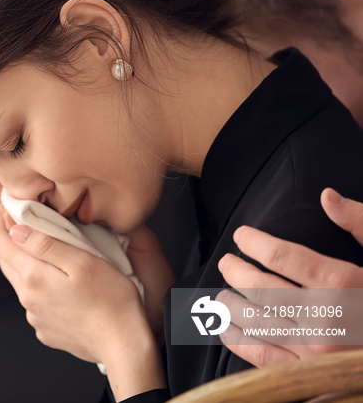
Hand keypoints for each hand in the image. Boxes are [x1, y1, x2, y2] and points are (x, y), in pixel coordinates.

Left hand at [0, 174, 165, 398]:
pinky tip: (58, 278)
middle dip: (8, 236)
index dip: (0, 219)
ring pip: (19, 279)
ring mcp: (35, 316)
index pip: (0, 241)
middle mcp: (28, 298)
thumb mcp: (82, 261)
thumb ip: (46, 244)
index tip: (6, 205)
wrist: (124, 345)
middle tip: (20, 218)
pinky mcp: (45, 327)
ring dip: (24, 259)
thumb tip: (17, 230)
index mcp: (33, 277)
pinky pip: (34, 299)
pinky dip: (38, 282)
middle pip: (5, 260)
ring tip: (43, 245)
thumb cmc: (112, 301)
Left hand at [217, 188, 362, 366]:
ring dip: (232, 305)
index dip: (256, 242)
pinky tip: (225, 328)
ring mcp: (315, 348)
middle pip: (262, 288)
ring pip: (256, 320)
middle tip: (226, 263)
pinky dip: (237, 340)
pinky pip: (262, 354)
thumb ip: (360, 224)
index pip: (283, 256)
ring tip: (222, 294)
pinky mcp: (309, 373)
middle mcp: (325, 315)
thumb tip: (326, 196)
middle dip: (237, 272)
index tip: (241, 235)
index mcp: (344, 282)